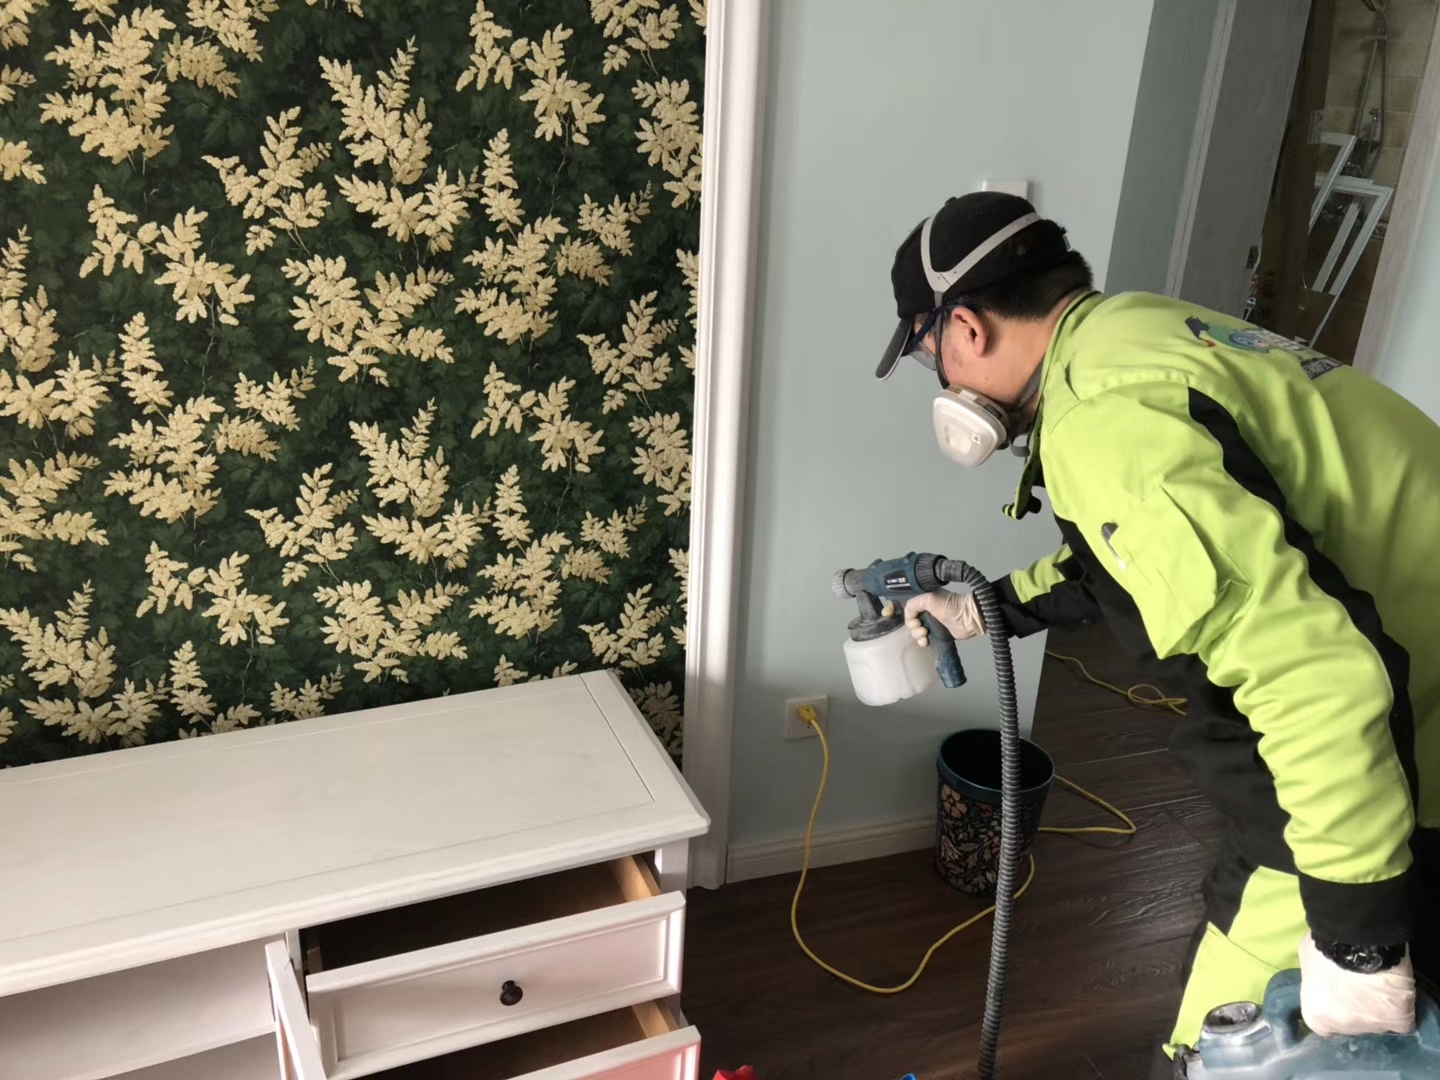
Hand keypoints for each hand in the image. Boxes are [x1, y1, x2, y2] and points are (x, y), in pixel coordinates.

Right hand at [904, 590, 984, 644]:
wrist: (967, 617)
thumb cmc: (949, 605)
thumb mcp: (929, 598)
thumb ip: (913, 604)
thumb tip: (908, 617)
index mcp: (924, 602)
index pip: (909, 611)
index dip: (909, 617)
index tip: (915, 620)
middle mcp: (927, 613)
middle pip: (911, 623)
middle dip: (914, 627)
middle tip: (922, 627)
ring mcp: (932, 624)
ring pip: (916, 632)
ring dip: (918, 635)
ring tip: (926, 634)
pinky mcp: (938, 635)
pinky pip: (924, 640)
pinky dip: (923, 642)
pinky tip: (926, 641)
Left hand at [1299, 932, 1415, 1035]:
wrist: (1356, 942)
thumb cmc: (1324, 947)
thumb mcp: (1308, 962)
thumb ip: (1314, 979)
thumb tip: (1321, 980)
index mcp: (1316, 1017)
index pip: (1326, 1019)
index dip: (1334, 1004)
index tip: (1340, 991)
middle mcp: (1343, 1028)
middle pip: (1352, 1022)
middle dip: (1355, 1006)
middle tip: (1359, 984)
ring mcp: (1372, 1027)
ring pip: (1377, 1022)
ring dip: (1378, 1007)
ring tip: (1378, 983)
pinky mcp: (1399, 1021)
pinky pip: (1403, 1021)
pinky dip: (1401, 1009)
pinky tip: (1397, 993)